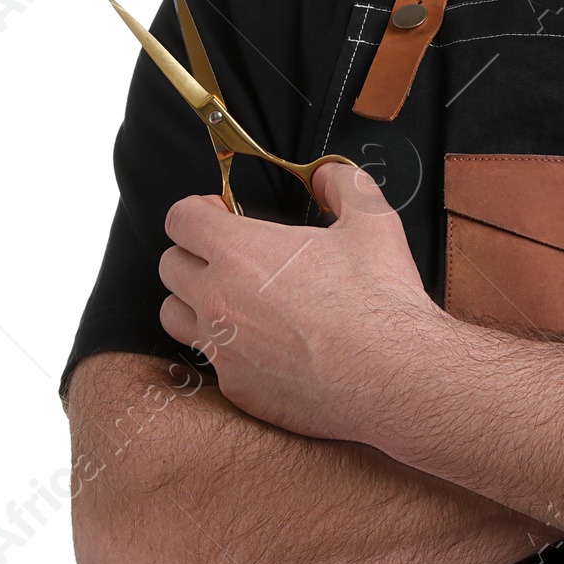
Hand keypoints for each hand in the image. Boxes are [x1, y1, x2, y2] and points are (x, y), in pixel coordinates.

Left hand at [157, 160, 442, 444]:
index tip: (221, 212)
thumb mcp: (371, 218)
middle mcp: (217, 300)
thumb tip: (323, 175)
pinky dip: (226, 345)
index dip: (198, 208)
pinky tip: (264, 341)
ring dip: (195, 300)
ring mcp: (222, 348)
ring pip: (174, 316)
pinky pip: (209, 359)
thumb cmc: (380, 297)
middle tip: (231, 254)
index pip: (180, 218)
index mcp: (240, 252)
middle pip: (170, 265)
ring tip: (235, 297)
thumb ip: (340, 183)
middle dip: (195, 252)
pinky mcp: (236, 388)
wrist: (394, 374)